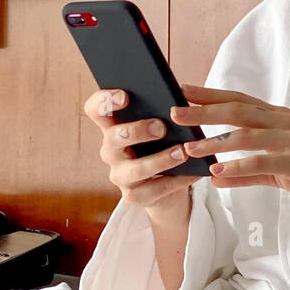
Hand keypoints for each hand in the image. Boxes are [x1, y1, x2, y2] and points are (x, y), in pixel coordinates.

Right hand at [83, 88, 202, 210]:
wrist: (166, 189)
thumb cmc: (163, 147)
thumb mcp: (161, 128)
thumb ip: (161, 111)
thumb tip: (178, 93)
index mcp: (113, 127)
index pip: (95, 109)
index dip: (104, 100)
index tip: (125, 96)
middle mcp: (110, 151)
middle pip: (113, 137)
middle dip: (137, 131)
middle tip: (160, 127)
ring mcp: (120, 175)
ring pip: (135, 168)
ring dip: (160, 159)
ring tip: (182, 152)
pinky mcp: (134, 196)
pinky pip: (155, 189)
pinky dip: (177, 180)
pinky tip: (194, 172)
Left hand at [171, 84, 289, 219]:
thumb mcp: (278, 171)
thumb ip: (247, 172)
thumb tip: (214, 176)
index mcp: (279, 117)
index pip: (238, 100)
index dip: (210, 94)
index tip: (182, 91)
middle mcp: (284, 122)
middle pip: (237, 110)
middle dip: (203, 110)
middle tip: (174, 111)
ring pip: (245, 134)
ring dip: (213, 140)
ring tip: (189, 148)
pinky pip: (262, 161)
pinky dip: (238, 166)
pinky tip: (217, 171)